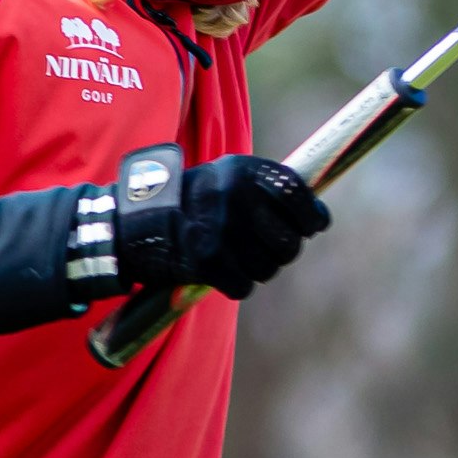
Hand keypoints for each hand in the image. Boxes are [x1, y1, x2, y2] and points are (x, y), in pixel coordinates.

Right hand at [94, 147, 330, 301]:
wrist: (139, 222)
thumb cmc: (193, 200)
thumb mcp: (229, 178)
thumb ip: (269, 190)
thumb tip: (318, 218)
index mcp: (243, 171)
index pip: (297, 195)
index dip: (311, 215)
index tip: (314, 225)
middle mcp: (235, 197)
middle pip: (289, 241)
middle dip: (284, 250)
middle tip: (270, 248)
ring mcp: (221, 230)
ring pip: (269, 267)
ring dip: (259, 268)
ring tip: (239, 256)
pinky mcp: (207, 260)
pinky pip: (244, 286)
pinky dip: (237, 284)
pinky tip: (224, 272)